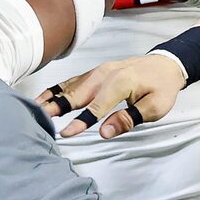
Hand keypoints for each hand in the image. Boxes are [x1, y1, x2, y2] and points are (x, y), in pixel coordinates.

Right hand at [41, 53, 186, 139]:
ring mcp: (97, 71)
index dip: (80, 122)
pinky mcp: (94, 72)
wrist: (165, 65)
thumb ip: (128, 119)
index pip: (96, 107)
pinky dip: (57, 89)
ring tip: (34, 108)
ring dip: (52, 98)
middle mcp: (105, 74)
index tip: (66, 134)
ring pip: (70, 86)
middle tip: (38, 118)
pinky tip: (43, 97)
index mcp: (120, 83)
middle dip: (56, 107)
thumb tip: (105, 132)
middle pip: (76, 94)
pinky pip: (72, 81)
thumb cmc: (161, 88)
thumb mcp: (154, 108)